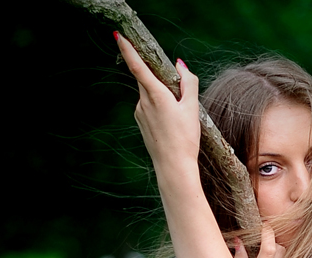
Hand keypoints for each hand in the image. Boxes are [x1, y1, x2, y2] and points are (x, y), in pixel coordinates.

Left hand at [115, 34, 200, 173]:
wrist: (173, 166)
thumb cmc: (185, 138)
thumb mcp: (192, 108)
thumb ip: (188, 82)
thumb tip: (180, 65)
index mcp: (156, 94)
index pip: (138, 66)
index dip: (128, 49)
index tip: (119, 36)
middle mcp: (143, 102)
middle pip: (146, 78)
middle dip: (157, 76)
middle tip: (175, 91)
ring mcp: (140, 113)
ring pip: (148, 93)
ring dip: (160, 95)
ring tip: (177, 117)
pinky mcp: (140, 122)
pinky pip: (148, 106)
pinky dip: (158, 107)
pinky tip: (170, 124)